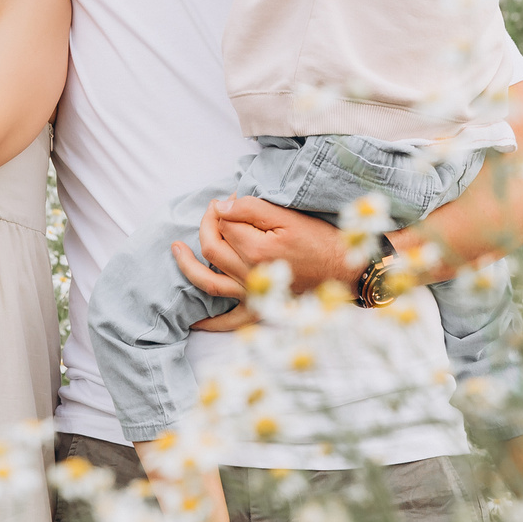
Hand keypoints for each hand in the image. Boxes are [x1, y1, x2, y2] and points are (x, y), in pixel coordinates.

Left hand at [170, 196, 357, 328]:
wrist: (347, 274)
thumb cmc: (321, 242)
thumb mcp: (289, 217)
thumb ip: (252, 209)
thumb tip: (221, 206)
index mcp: (257, 250)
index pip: (224, 224)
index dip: (223, 208)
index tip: (231, 199)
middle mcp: (249, 275)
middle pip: (212, 248)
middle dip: (206, 225)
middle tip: (212, 212)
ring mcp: (252, 295)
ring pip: (208, 281)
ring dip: (188, 266)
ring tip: (176, 250)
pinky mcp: (259, 310)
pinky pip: (227, 321)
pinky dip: (209, 322)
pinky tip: (192, 319)